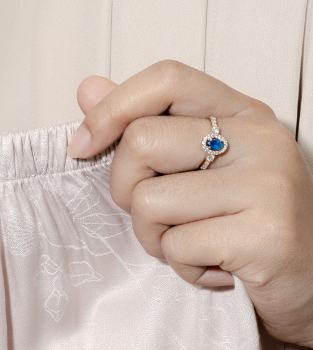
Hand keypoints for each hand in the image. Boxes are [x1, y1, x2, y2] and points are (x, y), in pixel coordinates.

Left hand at [66, 60, 312, 347]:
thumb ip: (145, 126)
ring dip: (156, 239)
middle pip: (141, 141)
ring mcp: (268, 185)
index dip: (111, 108)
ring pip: (149, 201)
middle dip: (126, 191)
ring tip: (196, 246)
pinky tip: (218, 270)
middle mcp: (262, 139)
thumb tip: (86, 89)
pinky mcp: (266, 235)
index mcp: (244, 114)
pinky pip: (178, 247)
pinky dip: (184, 269)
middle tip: (162, 218)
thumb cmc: (248, 229)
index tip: (82, 145)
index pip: (167, 78)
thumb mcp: (198, 170)